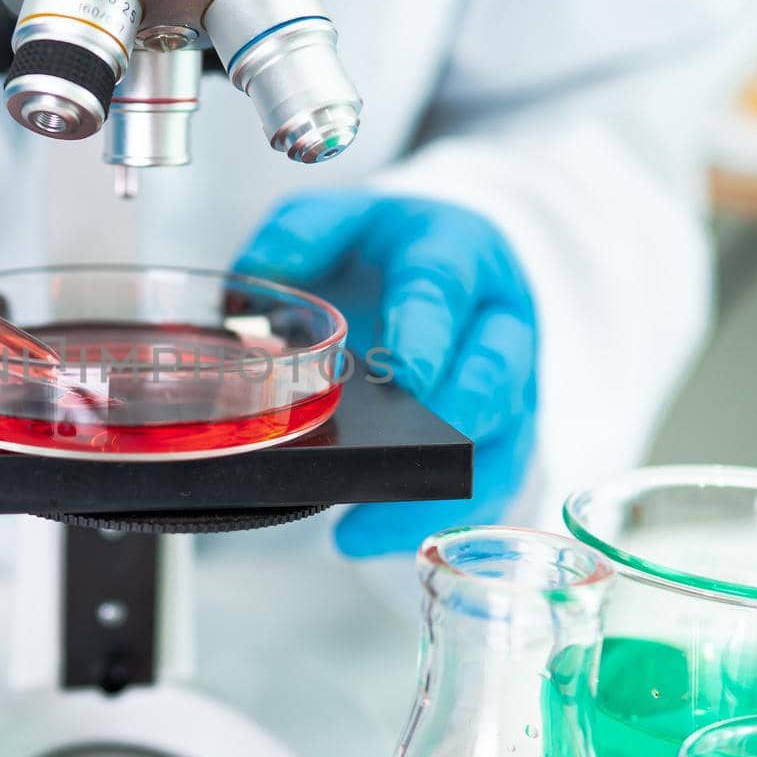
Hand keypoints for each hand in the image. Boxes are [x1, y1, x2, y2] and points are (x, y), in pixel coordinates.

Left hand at [236, 193, 537, 555]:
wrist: (440, 263)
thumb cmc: (384, 247)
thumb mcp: (335, 218)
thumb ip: (296, 236)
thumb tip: (245, 284)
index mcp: (454, 250)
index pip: (444, 286)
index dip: (427, 329)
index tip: (405, 371)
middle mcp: (497, 317)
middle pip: (497, 369)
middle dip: (457, 412)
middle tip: (411, 449)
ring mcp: (512, 380)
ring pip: (500, 440)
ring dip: (438, 485)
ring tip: (364, 521)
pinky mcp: (506, 432)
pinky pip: (486, 485)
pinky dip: (430, 516)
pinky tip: (365, 537)